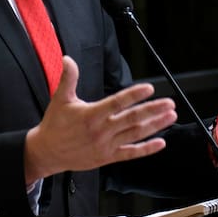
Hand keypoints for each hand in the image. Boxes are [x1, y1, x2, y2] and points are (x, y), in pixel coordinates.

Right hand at [24, 56, 176, 183]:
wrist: (47, 152)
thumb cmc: (55, 125)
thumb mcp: (60, 99)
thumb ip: (68, 78)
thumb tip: (68, 59)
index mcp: (90, 115)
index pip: (116, 102)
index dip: (134, 95)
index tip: (149, 88)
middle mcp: (101, 130)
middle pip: (132, 119)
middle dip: (153, 110)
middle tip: (169, 103)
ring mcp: (106, 145)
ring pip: (135, 134)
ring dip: (155, 126)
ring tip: (170, 117)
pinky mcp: (107, 157)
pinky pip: (130, 153)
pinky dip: (147, 149)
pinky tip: (160, 143)